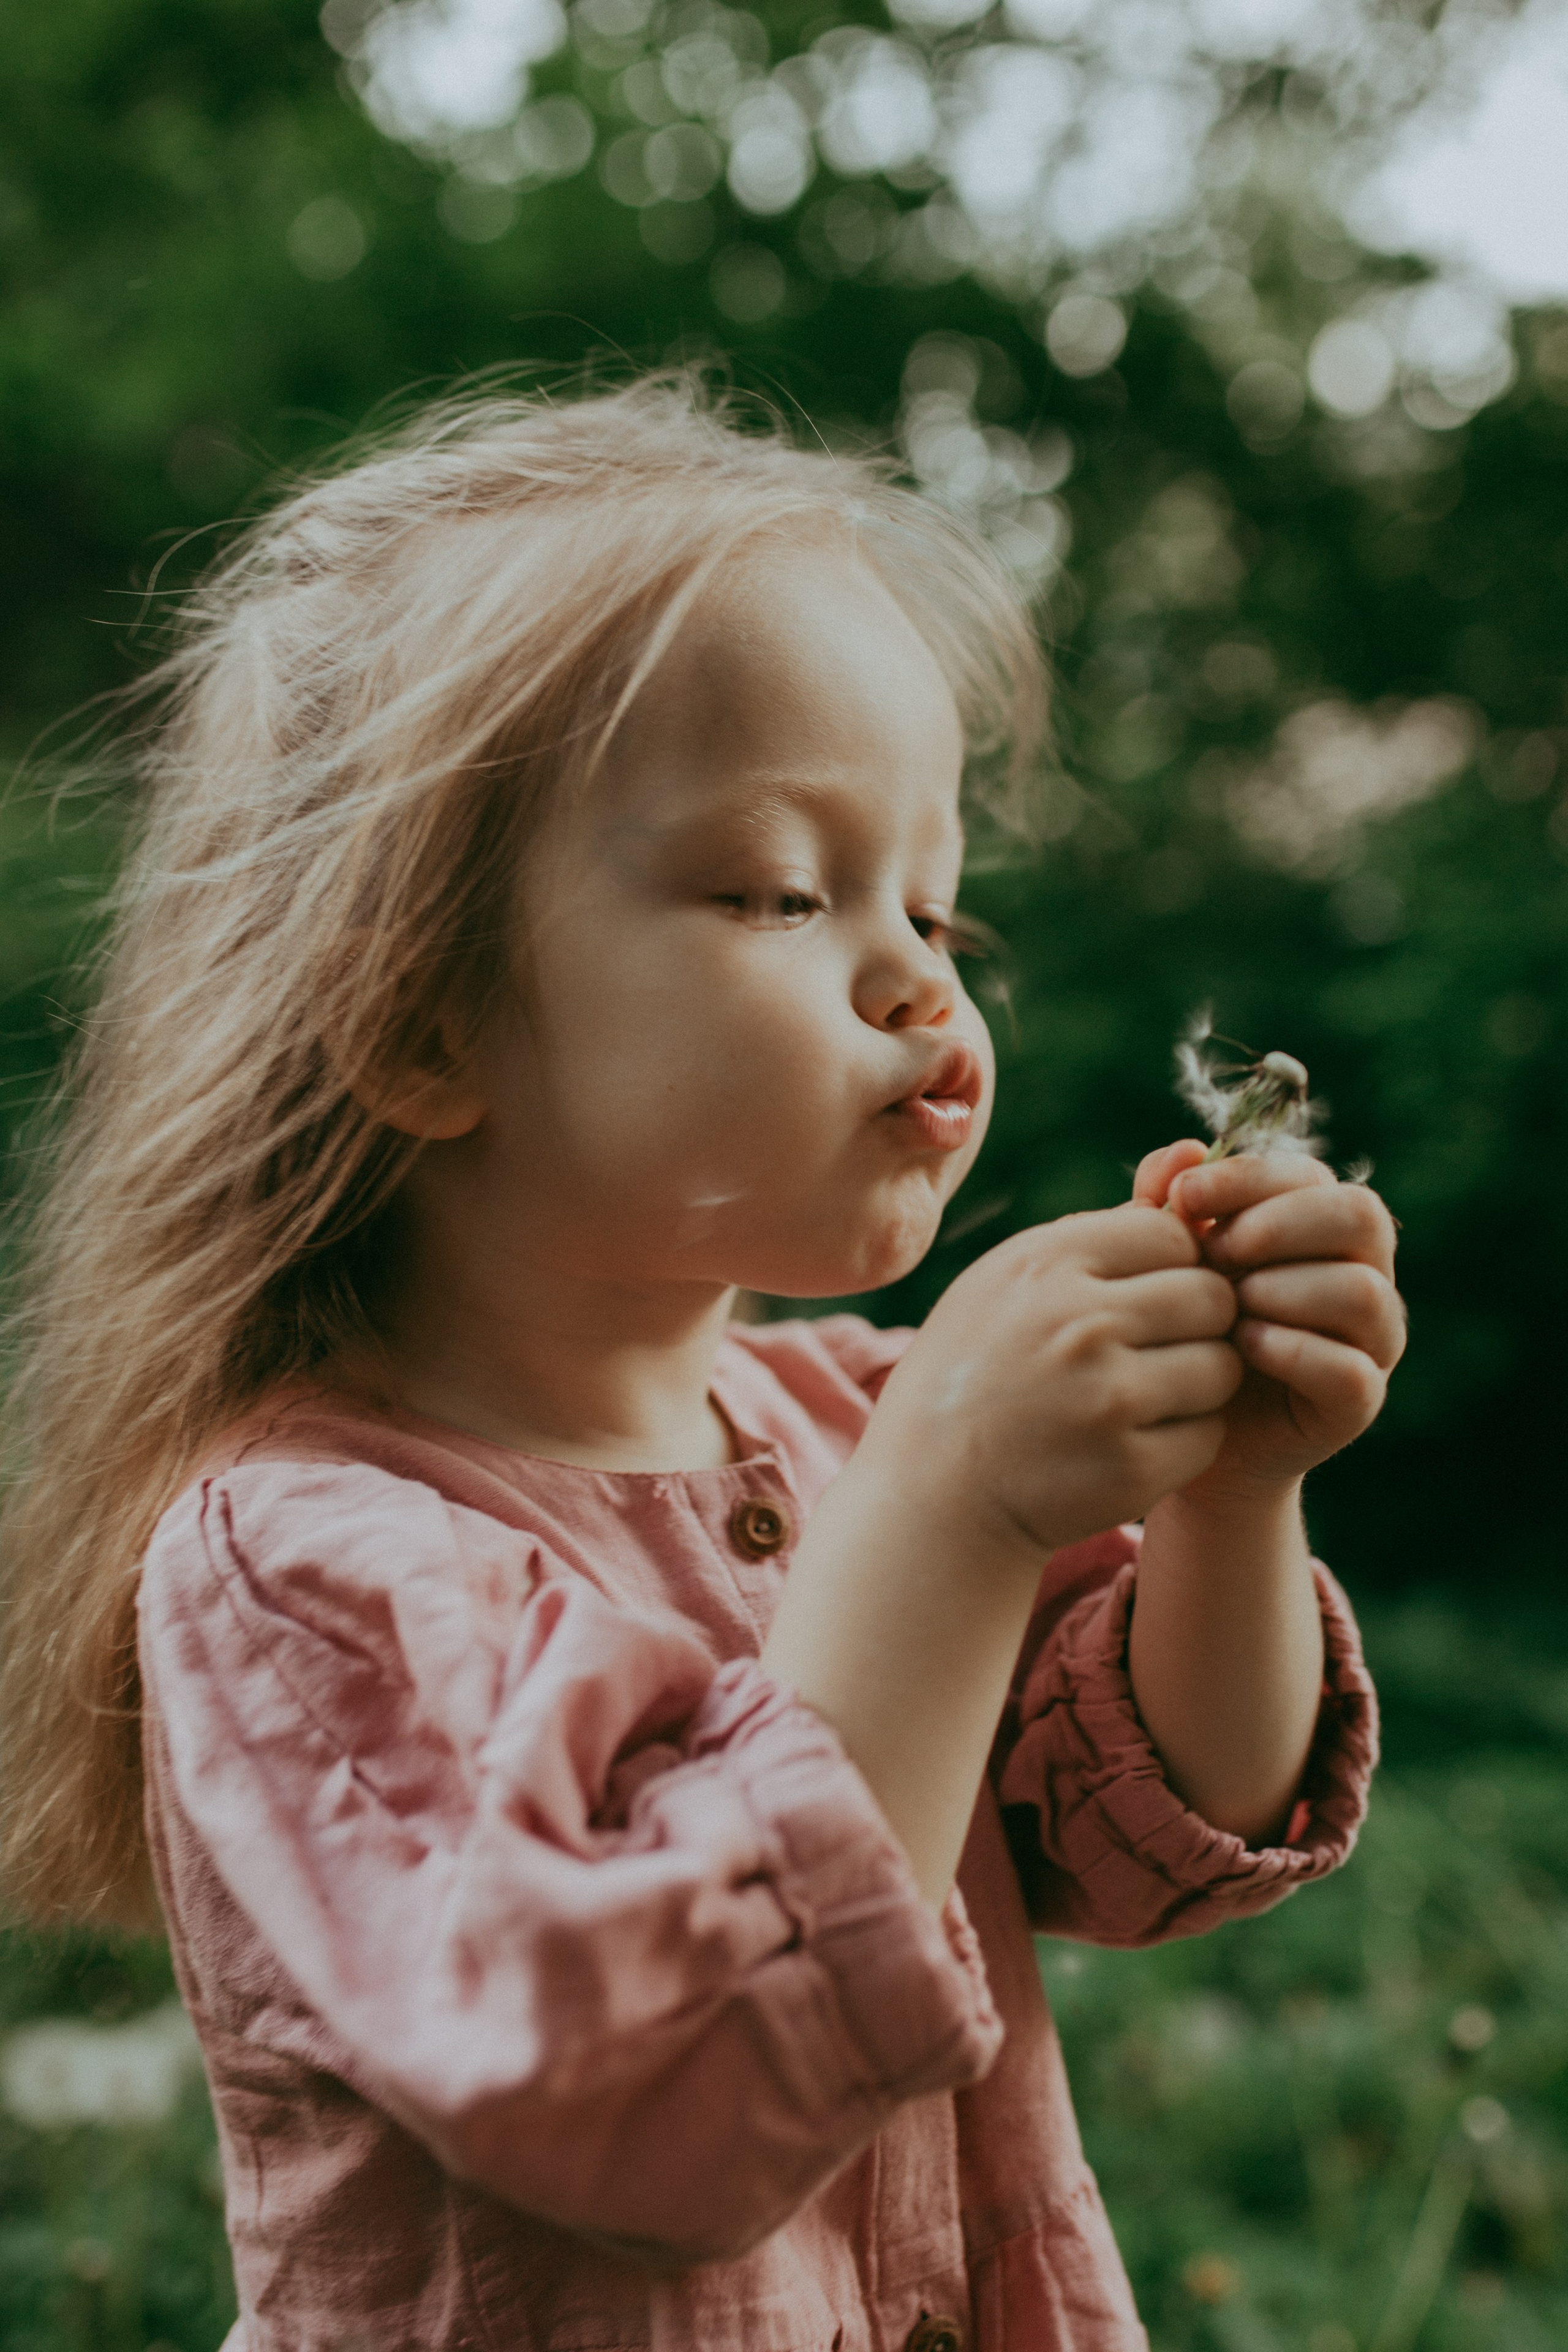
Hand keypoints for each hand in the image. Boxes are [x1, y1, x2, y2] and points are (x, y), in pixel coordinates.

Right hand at [867, 1203, 1242, 1555]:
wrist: (932, 1498)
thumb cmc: (975, 1373)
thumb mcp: (1008, 1283)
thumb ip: (1098, 1231)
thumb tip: (1192, 1158)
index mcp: (1046, 1264)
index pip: (1171, 1233)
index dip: (1173, 1263)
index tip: (1147, 1294)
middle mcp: (1080, 1323)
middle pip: (1211, 1295)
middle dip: (1198, 1321)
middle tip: (1157, 1348)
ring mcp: (1108, 1398)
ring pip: (1222, 1365)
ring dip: (1199, 1381)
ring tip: (1145, 1395)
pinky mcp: (1132, 1467)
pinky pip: (1210, 1433)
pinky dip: (1186, 1439)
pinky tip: (1135, 1442)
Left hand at [1132, 1139, 1404, 1502]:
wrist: (1173, 1425)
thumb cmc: (1177, 1325)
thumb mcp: (1164, 1259)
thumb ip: (1166, 1203)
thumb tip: (1184, 1150)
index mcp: (1320, 1227)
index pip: (1313, 1175)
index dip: (1251, 1177)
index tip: (1184, 1197)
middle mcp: (1362, 1273)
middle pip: (1361, 1216)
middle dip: (1281, 1226)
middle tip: (1218, 1253)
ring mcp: (1369, 1340)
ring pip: (1363, 1290)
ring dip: (1287, 1290)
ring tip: (1229, 1309)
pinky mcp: (1359, 1401)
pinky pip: (1351, 1369)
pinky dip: (1294, 1352)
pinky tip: (1242, 1350)